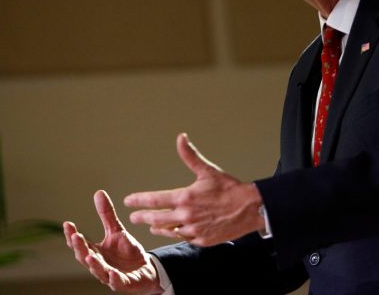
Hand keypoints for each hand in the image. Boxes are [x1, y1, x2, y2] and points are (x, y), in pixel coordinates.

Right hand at [64, 190, 161, 293]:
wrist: (145, 269)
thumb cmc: (126, 252)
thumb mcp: (117, 230)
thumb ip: (106, 215)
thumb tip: (98, 192)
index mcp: (96, 252)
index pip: (80, 244)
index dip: (72, 235)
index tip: (67, 224)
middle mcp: (100, 264)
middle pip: (85, 257)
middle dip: (80, 248)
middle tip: (75, 236)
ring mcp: (111, 275)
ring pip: (99, 271)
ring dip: (94, 264)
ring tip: (89, 256)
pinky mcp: (125, 283)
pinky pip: (118, 283)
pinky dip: (114, 279)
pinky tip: (112, 274)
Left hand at [124, 133, 264, 246]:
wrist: (250, 209)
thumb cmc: (229, 188)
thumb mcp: (208, 171)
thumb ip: (190, 156)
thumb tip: (180, 137)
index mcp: (185, 198)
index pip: (154, 200)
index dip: (138, 201)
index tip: (128, 200)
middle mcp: (185, 216)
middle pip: (156, 219)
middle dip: (142, 218)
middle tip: (133, 217)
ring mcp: (193, 230)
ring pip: (168, 231)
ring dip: (157, 228)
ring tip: (151, 226)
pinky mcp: (201, 240)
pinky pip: (183, 238)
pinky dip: (176, 234)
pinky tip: (173, 231)